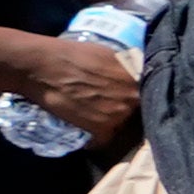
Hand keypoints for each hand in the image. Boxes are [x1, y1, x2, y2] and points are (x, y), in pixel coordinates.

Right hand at [9, 31, 141, 140]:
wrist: (43, 67)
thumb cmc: (72, 54)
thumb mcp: (109, 53)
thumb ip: (126, 66)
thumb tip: (135, 72)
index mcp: (137, 77)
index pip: (150, 92)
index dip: (141, 95)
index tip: (130, 96)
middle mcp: (132, 98)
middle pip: (136, 109)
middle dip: (126, 107)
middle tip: (109, 104)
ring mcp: (118, 116)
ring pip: (122, 124)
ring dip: (112, 122)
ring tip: (95, 115)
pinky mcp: (100, 129)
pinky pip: (104, 140)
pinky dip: (96, 139)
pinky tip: (88, 132)